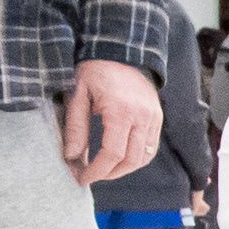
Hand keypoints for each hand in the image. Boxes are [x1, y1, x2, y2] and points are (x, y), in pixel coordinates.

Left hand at [60, 58, 160, 185]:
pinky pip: (150, 147)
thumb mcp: (78, 94)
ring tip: (104, 170)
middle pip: (130, 160)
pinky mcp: (157, 117)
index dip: (97, 171)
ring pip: (143, 157)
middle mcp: (142, 116)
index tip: (82, 178)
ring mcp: (153, 118)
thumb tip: (71, 157)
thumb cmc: (95, 71)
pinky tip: (120, 159)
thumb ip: (76, 127)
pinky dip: (136, 159)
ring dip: (124, 170)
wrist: (121, 50)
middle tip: (91, 176)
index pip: (112, 154)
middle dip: (109, 174)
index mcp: (120, 111)